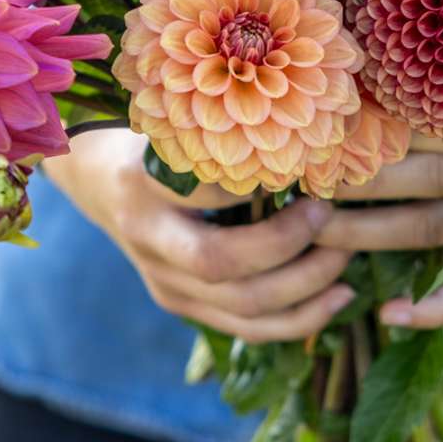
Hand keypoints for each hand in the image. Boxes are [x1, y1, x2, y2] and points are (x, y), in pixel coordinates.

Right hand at [46, 126, 353, 342]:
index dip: (259, 182)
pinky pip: (246, 327)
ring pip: (242, 306)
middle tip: (329, 212)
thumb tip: (307, 121)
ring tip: (346, 257)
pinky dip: (300, 319)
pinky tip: (340, 296)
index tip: (305, 161)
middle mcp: (147, 237)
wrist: (96, 178)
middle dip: (287, 244)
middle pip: (220, 262)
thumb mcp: (174, 113)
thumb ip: (220, 121)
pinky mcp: (180, 304)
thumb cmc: (153, 132)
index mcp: (140, 181)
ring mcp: (162, 279)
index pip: (203, 189)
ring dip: (306, 288)